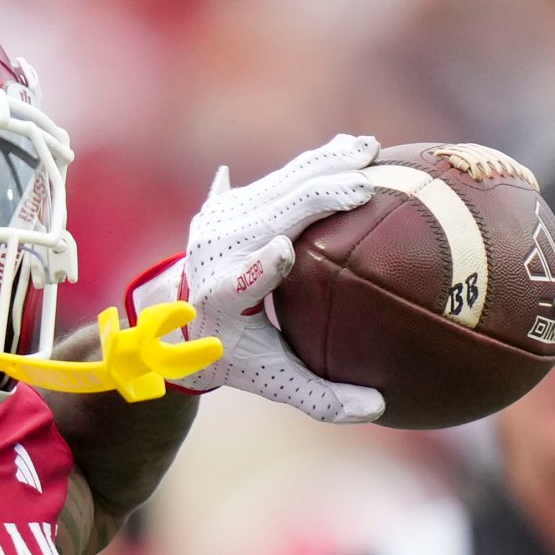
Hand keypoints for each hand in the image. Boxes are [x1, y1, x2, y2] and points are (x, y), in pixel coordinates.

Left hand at [173, 134, 385, 423]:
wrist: (178, 312)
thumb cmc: (234, 351)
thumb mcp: (271, 380)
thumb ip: (320, 397)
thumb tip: (377, 408)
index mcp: (221, 300)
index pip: (240, 282)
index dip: (259, 267)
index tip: (283, 251)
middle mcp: (217, 252)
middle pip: (270, 216)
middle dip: (314, 199)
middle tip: (365, 189)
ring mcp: (222, 218)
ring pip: (279, 184)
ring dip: (325, 166)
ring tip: (369, 151)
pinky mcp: (231, 199)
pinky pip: (281, 176)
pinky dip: (318, 162)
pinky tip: (353, 146)